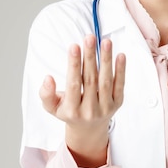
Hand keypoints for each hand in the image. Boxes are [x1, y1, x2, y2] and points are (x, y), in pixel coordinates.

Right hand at [39, 35, 125, 167]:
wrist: (88, 129)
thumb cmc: (68, 112)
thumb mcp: (52, 107)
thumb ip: (46, 94)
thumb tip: (48, 78)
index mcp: (72, 111)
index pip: (74, 84)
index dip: (74, 64)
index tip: (74, 46)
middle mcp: (89, 111)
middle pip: (90, 80)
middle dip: (90, 57)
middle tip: (90, 38)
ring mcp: (105, 108)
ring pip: (106, 81)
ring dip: (106, 60)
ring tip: (105, 42)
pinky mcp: (117, 104)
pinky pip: (119, 85)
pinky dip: (121, 70)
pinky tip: (120, 55)